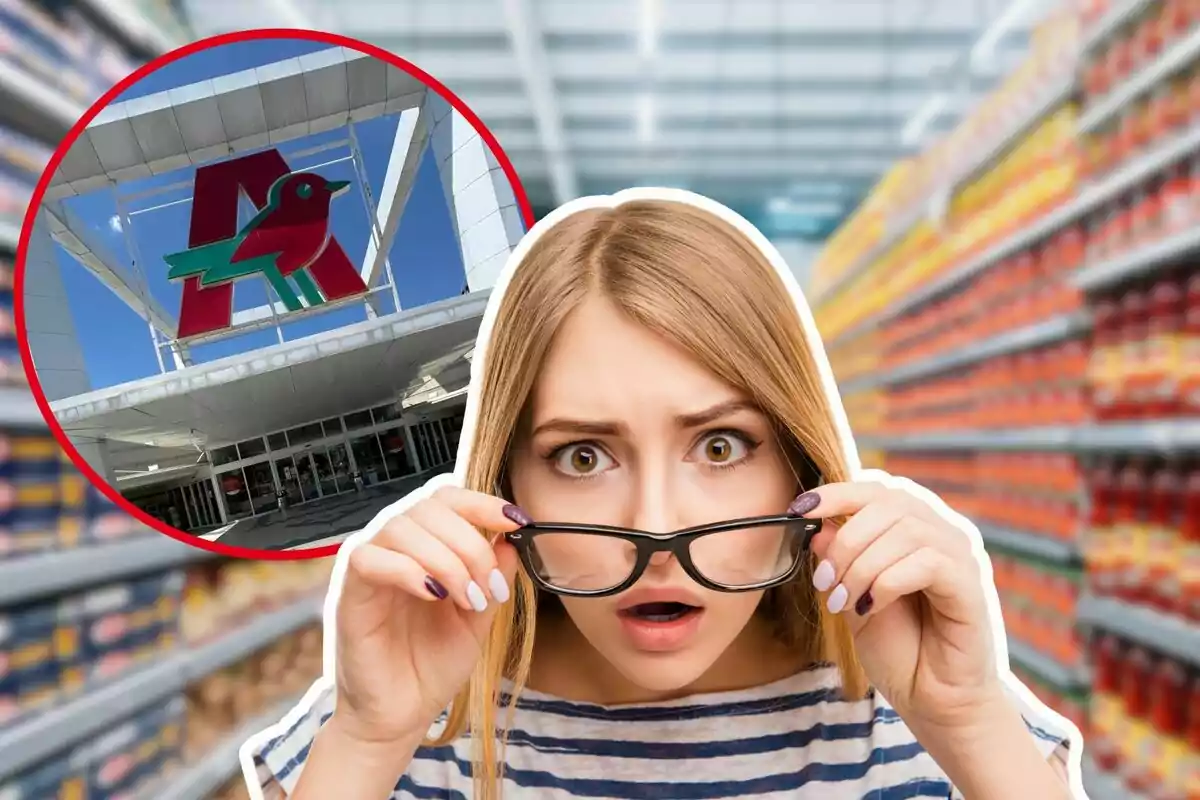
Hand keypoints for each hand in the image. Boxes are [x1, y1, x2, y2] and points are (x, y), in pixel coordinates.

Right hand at [331, 485, 524, 745]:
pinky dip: (409, 570)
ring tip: (467, 600)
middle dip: (471, 543)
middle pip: (430, 507)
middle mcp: (394, 545)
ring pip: (403, 527)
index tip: (516, 521)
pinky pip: (370, 558)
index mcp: (425, 544)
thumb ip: (494, 575)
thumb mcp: (479, 616)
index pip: (447, 498)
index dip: (482, 502)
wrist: (401, 715)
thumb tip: (510, 537)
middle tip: (490, 587)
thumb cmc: (433, 664)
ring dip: (447, 560)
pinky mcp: (348, 591)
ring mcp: (369, 565)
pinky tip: (434, 595)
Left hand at [793, 478, 1002, 731]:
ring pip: (905, 531)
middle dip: (845, 541)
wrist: (935, 701)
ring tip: (842, 602)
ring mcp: (962, 556)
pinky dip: (886, 583)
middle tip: (823, 581)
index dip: (836, 492)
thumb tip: (817, 527)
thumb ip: (839, 561)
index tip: (798, 510)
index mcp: (916, 526)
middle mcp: (944, 532)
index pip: (877, 488)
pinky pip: (926, 563)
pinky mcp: (972, 585)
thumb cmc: (899, 648)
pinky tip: (870, 608)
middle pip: (889, 503)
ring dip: (861, 567)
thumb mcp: (853, 597)